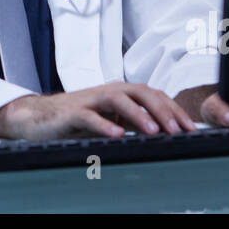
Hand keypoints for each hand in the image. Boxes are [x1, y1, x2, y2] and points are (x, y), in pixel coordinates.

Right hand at [0, 82, 197, 140]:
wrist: (38, 117)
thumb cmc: (77, 120)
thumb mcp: (111, 121)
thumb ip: (133, 123)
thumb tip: (166, 136)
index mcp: (121, 93)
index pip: (153, 96)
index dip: (173, 110)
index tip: (190, 129)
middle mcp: (108, 92)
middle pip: (141, 92)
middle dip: (162, 110)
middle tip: (178, 130)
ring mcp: (90, 101)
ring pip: (118, 100)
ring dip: (138, 114)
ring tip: (154, 131)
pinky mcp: (72, 113)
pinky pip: (90, 117)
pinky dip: (105, 125)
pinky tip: (117, 135)